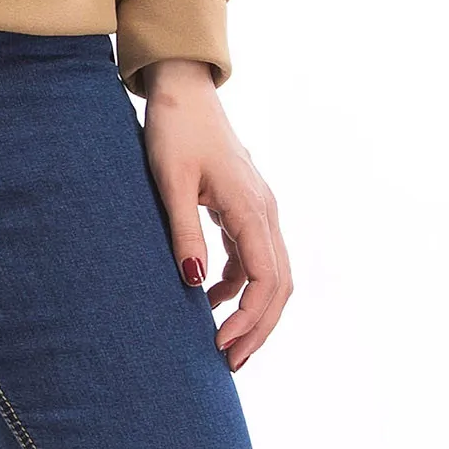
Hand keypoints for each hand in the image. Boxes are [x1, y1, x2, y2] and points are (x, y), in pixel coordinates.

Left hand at [135, 59, 290, 371]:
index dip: (250, 318)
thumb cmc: (174, 127)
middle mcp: (265, 210)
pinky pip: (253, 255)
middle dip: (258, 326)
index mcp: (251, 206)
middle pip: (278, 284)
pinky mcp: (245, 205)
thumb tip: (194, 284)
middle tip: (228, 362)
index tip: (222, 343)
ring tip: (223, 342)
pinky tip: (209, 296)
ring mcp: (259, 207)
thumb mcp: (171, 179)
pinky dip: (239, 283)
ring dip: (252, 309)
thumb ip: (184, 230)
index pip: (266, 279)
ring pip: (271, 272)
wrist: (181, 87)